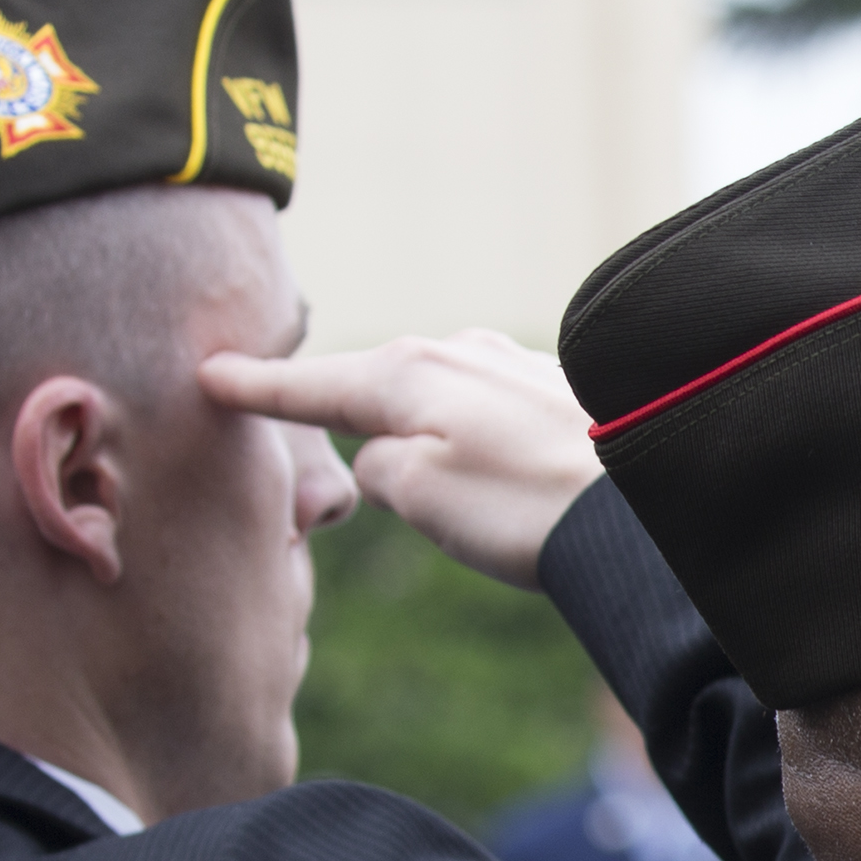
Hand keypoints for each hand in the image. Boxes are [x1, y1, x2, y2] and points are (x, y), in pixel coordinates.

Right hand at [200, 330, 601, 589]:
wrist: (648, 502)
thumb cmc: (530, 507)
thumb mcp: (422, 497)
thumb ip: (379, 470)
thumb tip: (382, 459)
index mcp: (408, 375)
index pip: (313, 385)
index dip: (259, 387)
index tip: (212, 376)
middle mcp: (457, 352)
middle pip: (375, 380)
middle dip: (335, 397)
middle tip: (282, 400)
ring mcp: (512, 364)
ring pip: (435, 390)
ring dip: (409, 416)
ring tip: (388, 444)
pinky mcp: (560, 388)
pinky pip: (484, 404)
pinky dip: (462, 425)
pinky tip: (480, 452)